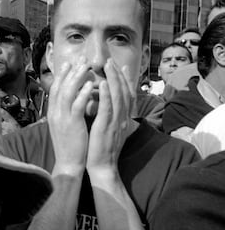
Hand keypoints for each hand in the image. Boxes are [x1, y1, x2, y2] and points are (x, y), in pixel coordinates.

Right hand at [48, 56, 92, 175]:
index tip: (70, 63)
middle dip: (71, 70)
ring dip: (77, 77)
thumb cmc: (70, 146)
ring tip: (87, 65)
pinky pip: (77, 104)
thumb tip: (72, 101)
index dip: (63, 75)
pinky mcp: (72, 124)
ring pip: (67, 92)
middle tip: (81, 58)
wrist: (68, 164)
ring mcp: (62, 118)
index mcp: (53, 113)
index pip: (56, 89)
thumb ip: (66, 113)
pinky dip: (83, 92)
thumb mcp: (64, 126)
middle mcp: (55, 113)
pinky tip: (91, 84)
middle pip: (60, 86)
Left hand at [87, 59, 136, 173]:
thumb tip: (112, 110)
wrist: (103, 168)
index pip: (127, 96)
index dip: (125, 80)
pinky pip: (108, 108)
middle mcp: (123, 119)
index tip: (121, 67)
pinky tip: (105, 84)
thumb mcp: (112, 133)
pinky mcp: (106, 127)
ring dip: (113, 79)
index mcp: (124, 120)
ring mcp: (116, 122)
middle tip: (112, 61)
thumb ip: (114, 120)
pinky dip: (108, 95)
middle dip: (118, 75)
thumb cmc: (104, 151)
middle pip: (124, 92)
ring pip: (118, 96)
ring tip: (107, 65)